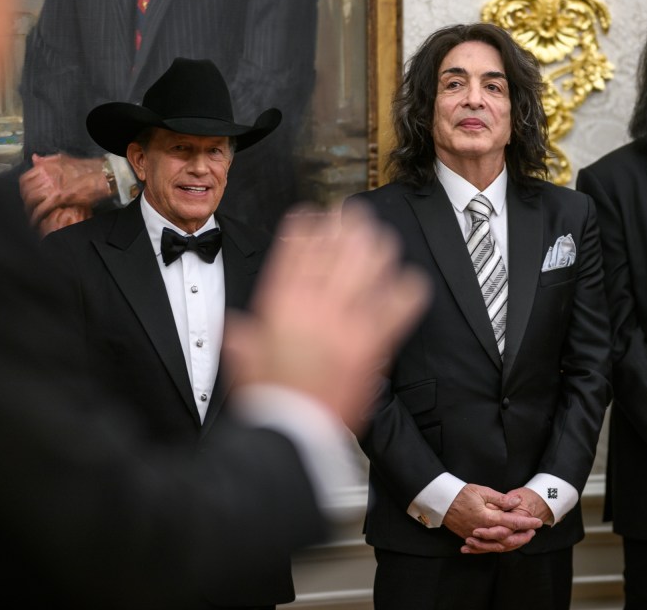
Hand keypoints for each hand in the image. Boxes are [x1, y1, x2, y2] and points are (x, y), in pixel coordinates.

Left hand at [19, 154, 108, 229]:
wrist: (101, 175)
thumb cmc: (86, 168)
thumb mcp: (64, 159)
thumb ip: (47, 160)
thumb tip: (34, 158)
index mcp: (45, 167)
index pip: (25, 180)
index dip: (23, 190)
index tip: (25, 196)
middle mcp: (45, 176)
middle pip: (26, 192)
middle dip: (26, 203)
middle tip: (28, 210)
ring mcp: (51, 187)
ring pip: (31, 202)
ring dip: (29, 211)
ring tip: (31, 218)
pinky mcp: (58, 198)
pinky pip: (42, 209)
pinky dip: (37, 217)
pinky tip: (35, 223)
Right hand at [224, 204, 429, 433]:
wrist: (296, 433)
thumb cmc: (270, 401)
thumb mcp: (244, 362)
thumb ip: (242, 339)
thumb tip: (236, 328)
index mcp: (280, 305)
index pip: (295, 252)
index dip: (305, 227)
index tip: (312, 214)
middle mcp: (315, 306)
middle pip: (336, 248)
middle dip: (347, 225)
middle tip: (354, 214)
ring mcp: (345, 321)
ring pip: (368, 267)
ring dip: (376, 247)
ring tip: (381, 236)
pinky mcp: (371, 343)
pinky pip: (397, 306)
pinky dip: (406, 291)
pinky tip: (411, 281)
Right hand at [443, 483, 541, 553]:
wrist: (441, 501)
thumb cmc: (461, 493)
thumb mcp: (482, 491)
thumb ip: (501, 499)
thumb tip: (517, 501)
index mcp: (488, 518)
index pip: (512, 522)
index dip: (526, 523)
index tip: (537, 522)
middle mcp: (482, 530)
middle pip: (507, 539)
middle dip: (522, 536)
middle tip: (533, 532)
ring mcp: (475, 536)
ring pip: (497, 546)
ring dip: (511, 543)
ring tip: (522, 538)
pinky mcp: (468, 537)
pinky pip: (485, 547)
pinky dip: (495, 547)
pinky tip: (501, 545)